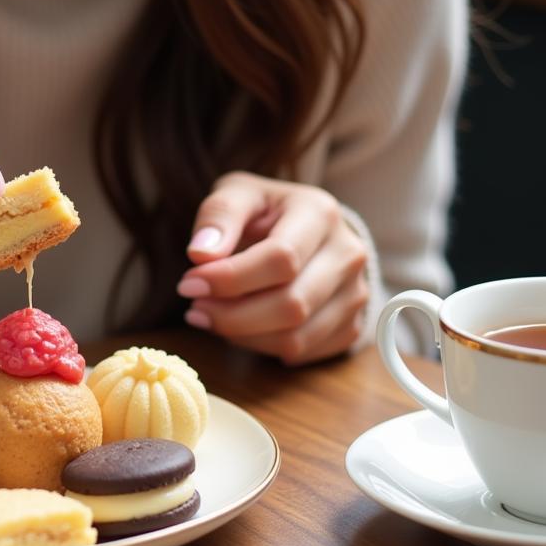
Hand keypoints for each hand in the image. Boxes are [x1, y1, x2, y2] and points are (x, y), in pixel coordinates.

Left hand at [177, 172, 368, 364]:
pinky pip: (302, 352)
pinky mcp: (351, 324)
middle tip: (195, 308)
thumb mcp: (237, 194)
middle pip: (291, 305)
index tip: (189, 284)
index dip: (230, 279)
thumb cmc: (263, 211)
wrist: (303, 226)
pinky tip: (239, 326)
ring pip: (296, 337)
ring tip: (211, 316)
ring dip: (242, 335)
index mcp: (320, 213)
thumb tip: (201, 254)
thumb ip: (218, 216)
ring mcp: (356, 292)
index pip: (281, 258)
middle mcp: (348, 254)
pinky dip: (261, 346)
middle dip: (232, 315)